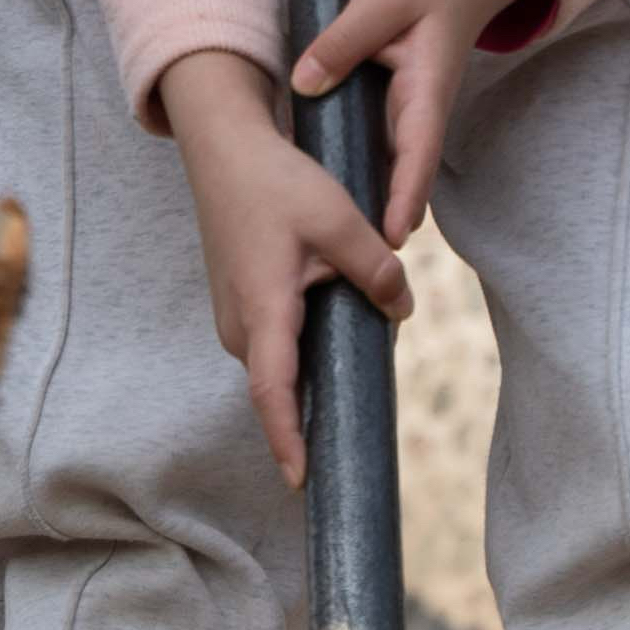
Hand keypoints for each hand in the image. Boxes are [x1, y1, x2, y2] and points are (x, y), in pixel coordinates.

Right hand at [163, 47, 411, 487]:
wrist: (225, 149)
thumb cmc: (277, 182)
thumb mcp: (339, 220)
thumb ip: (376, 270)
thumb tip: (404, 309)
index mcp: (264, 309)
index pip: (273, 391)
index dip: (288, 439)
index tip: (302, 480)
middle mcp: (240, 324)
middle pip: (281, 385)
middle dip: (313, 414)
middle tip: (353, 444)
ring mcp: (234, 315)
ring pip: (280, 362)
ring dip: (311, 376)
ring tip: (351, 390)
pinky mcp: (239, 303)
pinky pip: (274, 343)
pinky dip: (301, 351)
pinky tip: (334, 337)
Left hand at [285, 0, 554, 237]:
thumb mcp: (380, 0)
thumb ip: (343, 40)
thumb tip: (304, 82)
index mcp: (424, 92)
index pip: (418, 152)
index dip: (406, 196)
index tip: (394, 238)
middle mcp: (418, 115)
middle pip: (402, 178)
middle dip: (384, 222)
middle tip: (358, 270)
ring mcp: (406, 120)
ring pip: (387, 172)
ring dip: (369, 210)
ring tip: (336, 257)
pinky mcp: (391, 116)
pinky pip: (373, 155)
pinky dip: (356, 181)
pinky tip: (324, 209)